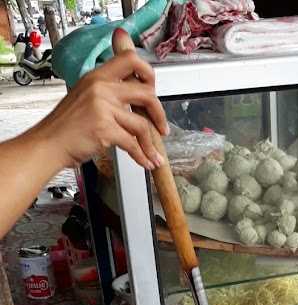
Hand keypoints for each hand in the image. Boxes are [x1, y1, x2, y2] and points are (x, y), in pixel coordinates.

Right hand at [35, 49, 167, 169]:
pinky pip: (133, 143)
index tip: (152, 89)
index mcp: (97, 76)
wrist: (48, 144)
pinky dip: (143, 156)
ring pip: (141, 124)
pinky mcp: (104, 129)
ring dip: (151, 143)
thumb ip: (106, 94)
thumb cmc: (64, 127)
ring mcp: (103, 107)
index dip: (147, 73)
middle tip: (161, 127)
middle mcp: (101, 87)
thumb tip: (131, 101)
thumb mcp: (84, 98)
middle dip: (159, 113)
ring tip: (154, 155)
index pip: (130, 59)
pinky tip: (145, 162)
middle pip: (145, 93)